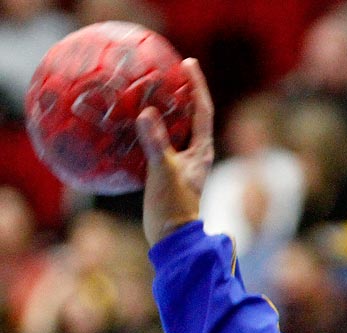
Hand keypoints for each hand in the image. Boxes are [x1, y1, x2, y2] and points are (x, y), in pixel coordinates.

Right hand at [136, 58, 214, 245]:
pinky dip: (146, 130)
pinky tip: (128, 124)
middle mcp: (195, 155)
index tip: (188, 63)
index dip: (196, 85)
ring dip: (164, 110)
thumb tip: (147, 114)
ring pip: (173, 129)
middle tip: (166, 70)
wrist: (172, 238)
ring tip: (147, 90)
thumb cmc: (173, 207)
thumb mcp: (163, 172)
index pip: (202, 110)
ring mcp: (182, 163)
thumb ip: (156, 143)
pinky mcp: (167, 172)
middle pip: (190, 115)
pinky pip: (157, 143)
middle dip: (181, 92)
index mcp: (201, 151)